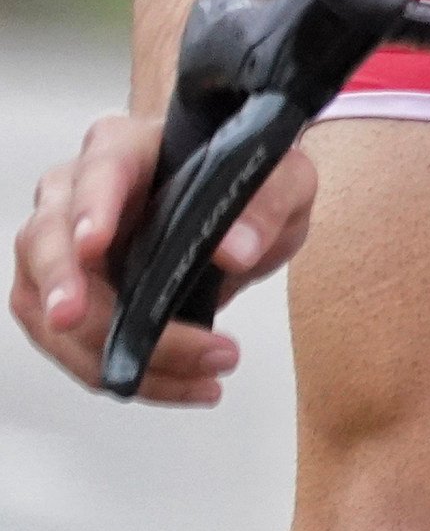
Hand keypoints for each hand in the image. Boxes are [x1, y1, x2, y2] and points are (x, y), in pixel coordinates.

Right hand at [12, 111, 313, 402]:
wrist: (241, 212)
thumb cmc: (248, 181)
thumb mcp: (284, 179)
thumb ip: (268, 202)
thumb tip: (234, 250)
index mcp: (128, 148)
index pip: (101, 169)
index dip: (92, 208)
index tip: (95, 245)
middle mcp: (78, 192)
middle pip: (46, 239)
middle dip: (63, 288)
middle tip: (80, 323)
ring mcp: (63, 246)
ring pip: (45, 303)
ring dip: (103, 350)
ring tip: (192, 373)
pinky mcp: (69, 296)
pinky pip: (71, 343)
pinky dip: (122, 371)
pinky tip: (182, 382)